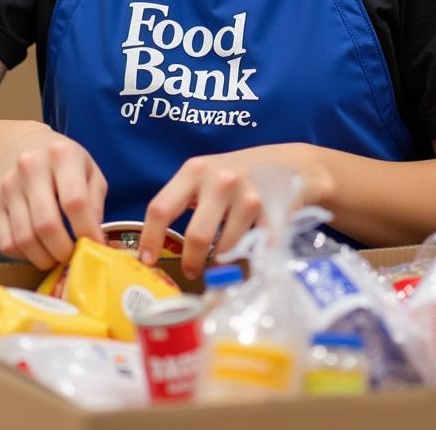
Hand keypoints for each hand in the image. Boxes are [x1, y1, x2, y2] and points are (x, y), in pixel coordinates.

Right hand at [0, 124, 107, 269]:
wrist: (20, 145)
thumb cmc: (63, 162)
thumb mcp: (89, 169)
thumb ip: (95, 201)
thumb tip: (94, 238)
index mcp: (62, 155)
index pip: (75, 201)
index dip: (86, 230)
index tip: (95, 245)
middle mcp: (31, 168)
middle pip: (46, 224)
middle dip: (63, 250)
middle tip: (73, 256)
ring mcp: (9, 187)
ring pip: (24, 238)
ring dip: (44, 258)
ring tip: (57, 257)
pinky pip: (6, 242)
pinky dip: (24, 255)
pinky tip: (37, 250)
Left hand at [140, 144, 332, 278]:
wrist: (288, 163)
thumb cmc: (237, 174)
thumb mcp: (205, 174)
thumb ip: (183, 199)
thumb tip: (155, 245)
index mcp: (194, 171)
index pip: (161, 207)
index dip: (150, 238)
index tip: (147, 261)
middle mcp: (220, 180)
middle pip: (196, 236)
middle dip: (191, 262)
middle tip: (192, 272)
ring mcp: (248, 196)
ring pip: (226, 248)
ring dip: (222, 261)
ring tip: (223, 257)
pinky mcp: (272, 212)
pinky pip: (253, 250)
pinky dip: (249, 257)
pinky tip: (251, 250)